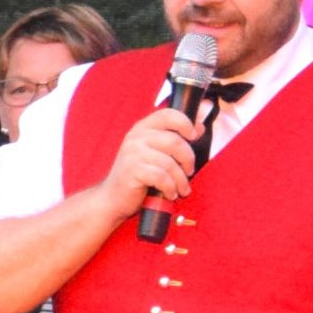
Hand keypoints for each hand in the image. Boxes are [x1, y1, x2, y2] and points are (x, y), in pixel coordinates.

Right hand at [93, 106, 200, 222]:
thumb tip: (200, 127)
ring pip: (170, 163)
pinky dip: (170, 188)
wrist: (112, 198)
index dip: (185, 123)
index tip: (193, 136)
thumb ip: (175, 139)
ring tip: (181, 189)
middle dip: (188, 159)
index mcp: (143, 128)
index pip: (168, 114)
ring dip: (180, 180)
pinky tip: (170, 194)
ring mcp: (132, 153)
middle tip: (189, 171)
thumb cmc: (137, 176)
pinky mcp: (132, 171)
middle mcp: (136, 137)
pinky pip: (161, 177)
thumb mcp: (156, 153)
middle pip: (174, 141)